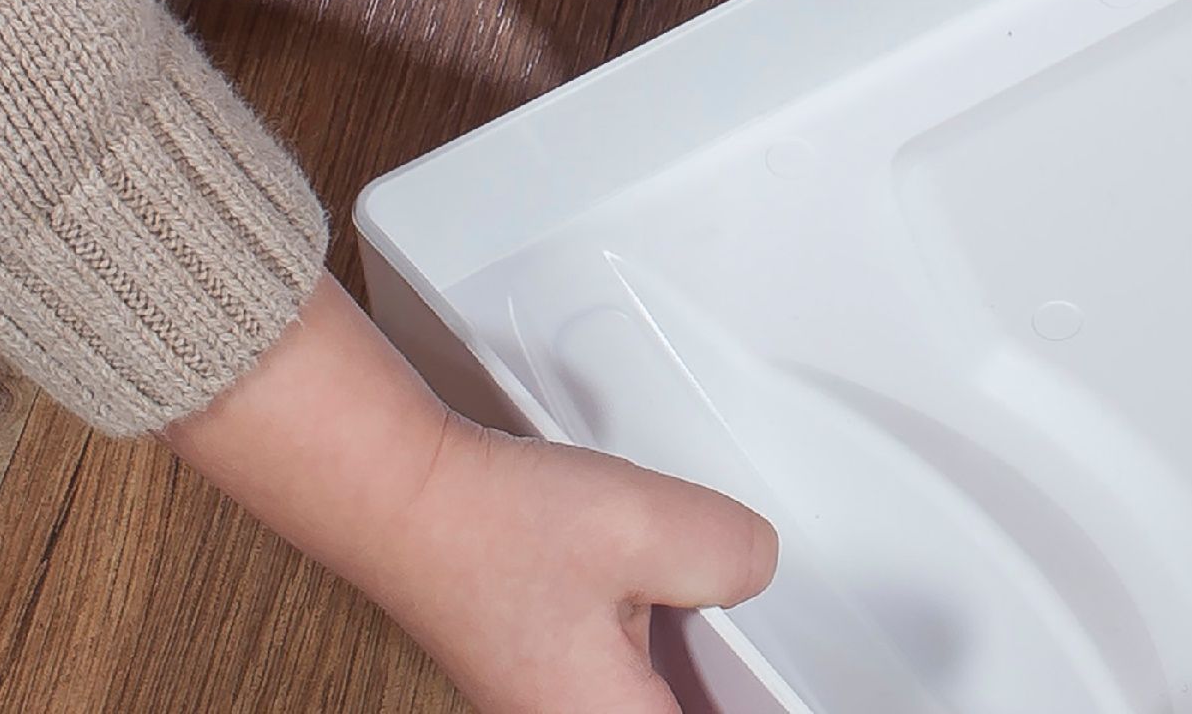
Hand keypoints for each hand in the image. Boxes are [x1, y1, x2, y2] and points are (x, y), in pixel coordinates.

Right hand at [167, 279, 775, 711]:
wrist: (409, 498)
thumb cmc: (497, 525)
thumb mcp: (654, 525)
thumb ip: (733, 557)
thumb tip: (754, 570)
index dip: (753, 702)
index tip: (781, 688)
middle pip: (681, 710)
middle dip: (719, 679)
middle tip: (745, 631)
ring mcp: (549, 702)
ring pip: (652, 692)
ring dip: (686, 655)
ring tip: (708, 601)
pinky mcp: (540, 668)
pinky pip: (622, 671)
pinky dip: (652, 634)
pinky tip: (659, 583)